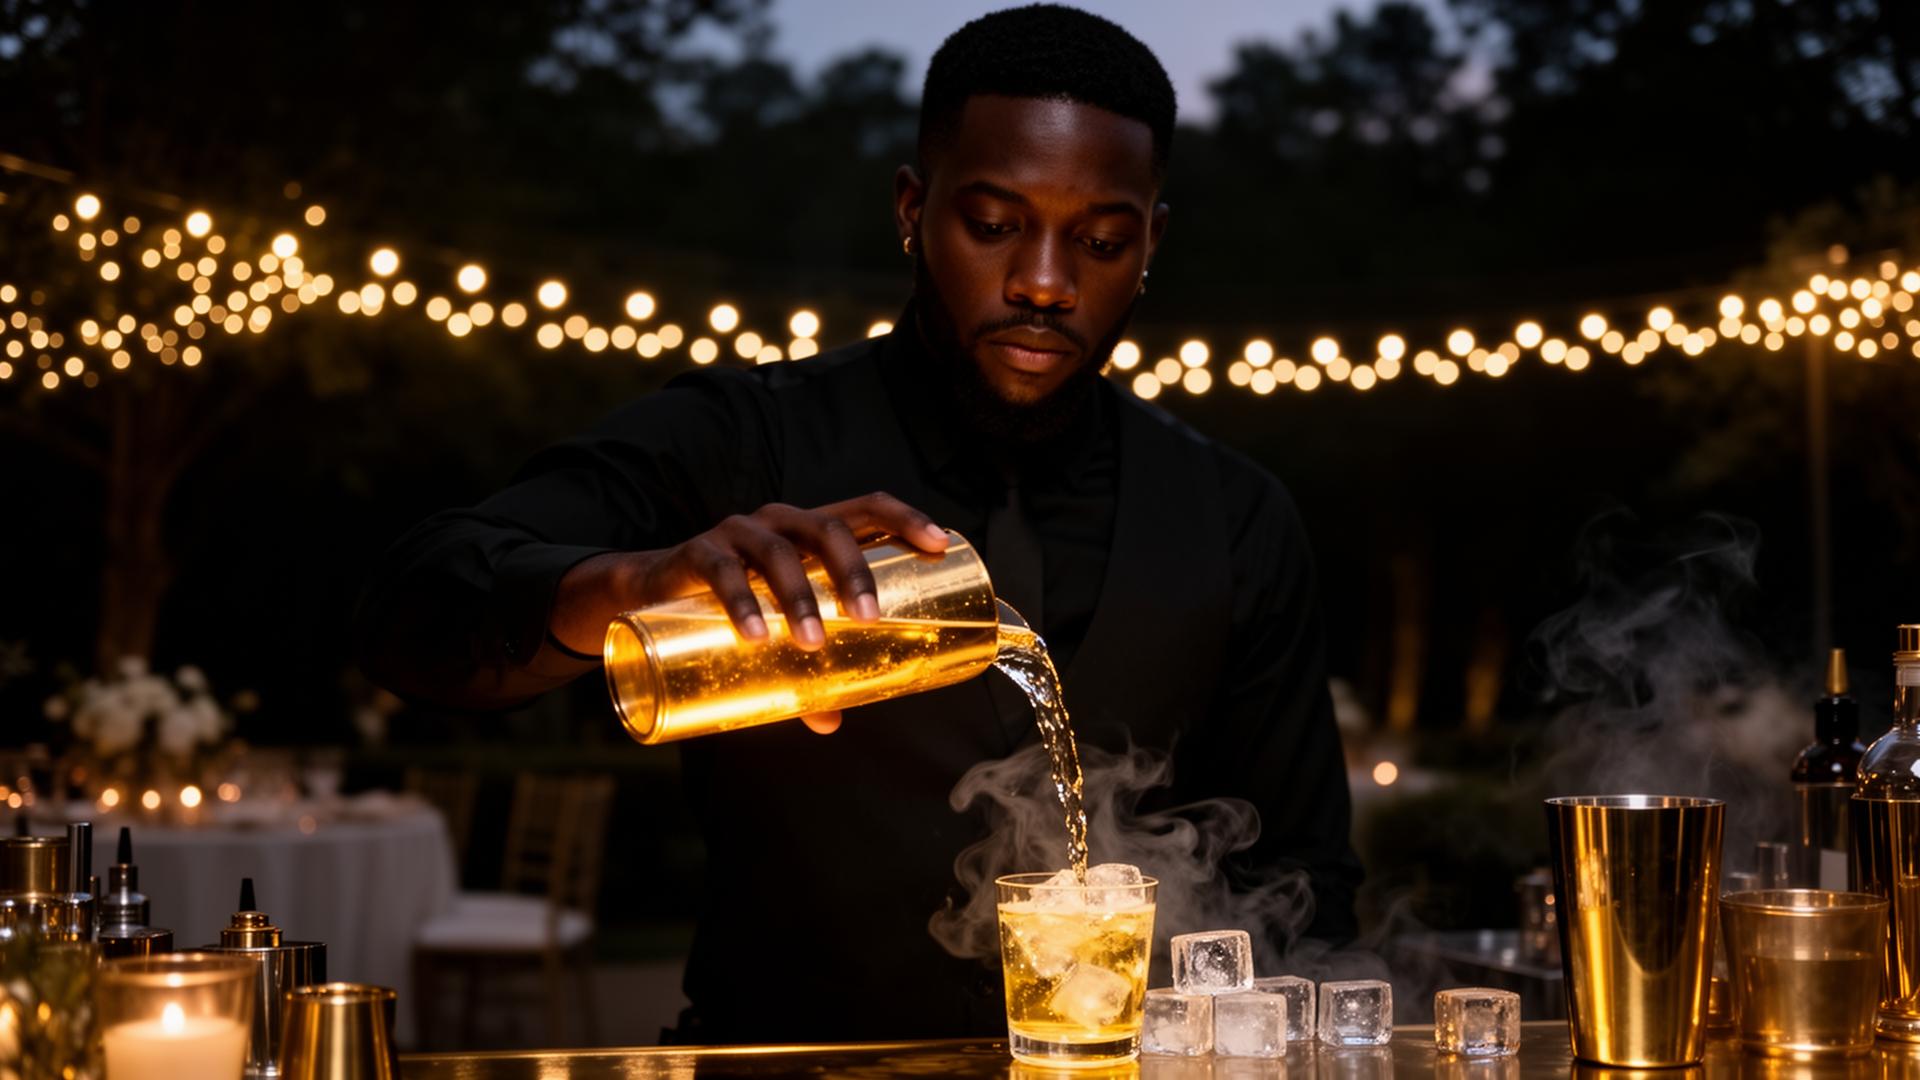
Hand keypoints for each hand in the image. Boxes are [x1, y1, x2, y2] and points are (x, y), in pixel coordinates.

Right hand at [551, 493, 949, 735]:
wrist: (649, 593)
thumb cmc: (730, 607)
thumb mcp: (773, 634)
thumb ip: (802, 673)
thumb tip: (831, 720)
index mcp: (810, 531)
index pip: (866, 507)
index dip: (905, 520)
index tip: (939, 546)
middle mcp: (779, 522)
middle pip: (829, 528)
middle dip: (854, 571)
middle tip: (869, 618)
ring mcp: (737, 533)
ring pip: (779, 551)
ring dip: (799, 596)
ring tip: (812, 642)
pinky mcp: (696, 553)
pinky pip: (721, 571)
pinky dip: (741, 602)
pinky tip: (756, 635)